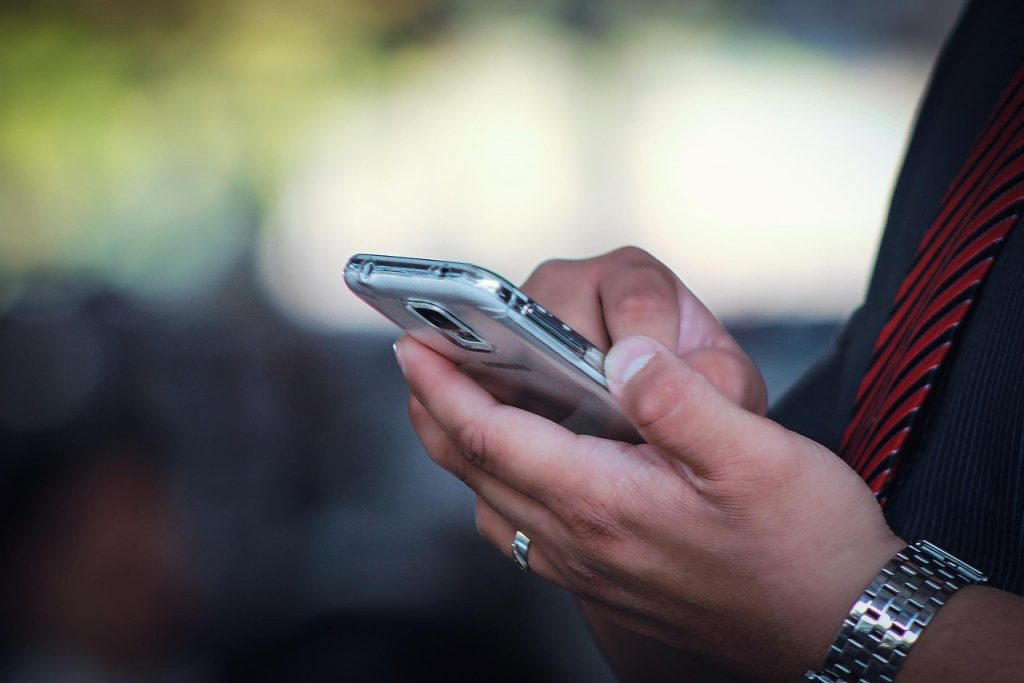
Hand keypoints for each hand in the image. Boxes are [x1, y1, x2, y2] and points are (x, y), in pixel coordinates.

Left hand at [398, 248, 902, 679]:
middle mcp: (581, 544)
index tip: (411, 343)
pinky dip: (498, 487)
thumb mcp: (755, 455)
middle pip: (476, 470)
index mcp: (604, 503)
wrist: (839, 630)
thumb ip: (680, 398)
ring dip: (462, 450)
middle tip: (415, 360)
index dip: (443, 386)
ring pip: (493, 505)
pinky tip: (522, 468)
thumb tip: (624, 352)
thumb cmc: (805, 546)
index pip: (492, 436)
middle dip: (434, 411)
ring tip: (454, 404)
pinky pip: (523, 531)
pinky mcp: (607, 582)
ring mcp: (589, 570)